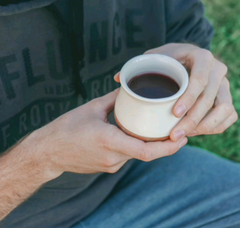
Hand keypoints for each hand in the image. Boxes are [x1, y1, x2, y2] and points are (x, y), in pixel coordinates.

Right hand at [34, 89, 187, 175]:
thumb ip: (114, 99)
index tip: (182, 139)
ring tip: (157, 130)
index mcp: (109, 140)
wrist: (49, 151)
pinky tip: (134, 136)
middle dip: (163, 145)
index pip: (147, 151)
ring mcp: (111, 165)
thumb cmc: (66, 128)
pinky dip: (135, 147)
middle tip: (176, 131)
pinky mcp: (108, 167)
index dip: (168, 148)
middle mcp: (113, 157)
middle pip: (146, 153)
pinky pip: (127, 157)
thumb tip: (128, 90)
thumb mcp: (92, 108)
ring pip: (137, 155)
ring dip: (149, 145)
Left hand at [114, 43, 237, 140]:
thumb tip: (118, 79)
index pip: (199, 80)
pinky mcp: (226, 97)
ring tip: (183, 135)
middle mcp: (217, 70)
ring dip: (204, 126)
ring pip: (223, 110)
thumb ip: (137, 66)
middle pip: (210, 99)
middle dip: (192, 120)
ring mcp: (224, 84)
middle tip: (173, 135)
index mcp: (201, 57)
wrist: (185, 58)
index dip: (188, 99)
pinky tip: (196, 132)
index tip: (173, 114)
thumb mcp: (153, 57)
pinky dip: (215, 126)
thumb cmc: (167, 59)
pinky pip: (228, 116)